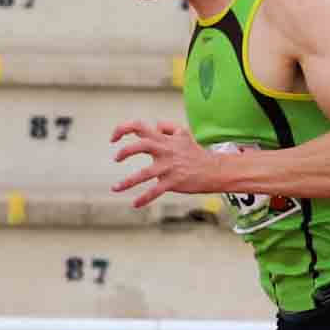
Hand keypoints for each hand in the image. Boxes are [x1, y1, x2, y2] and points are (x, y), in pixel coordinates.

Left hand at [106, 118, 230, 209]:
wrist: (216, 170)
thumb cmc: (197, 153)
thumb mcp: (184, 133)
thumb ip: (168, 127)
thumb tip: (154, 125)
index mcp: (165, 139)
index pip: (140, 127)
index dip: (123, 129)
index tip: (113, 138)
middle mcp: (166, 151)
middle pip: (142, 145)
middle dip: (125, 151)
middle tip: (116, 159)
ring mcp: (169, 167)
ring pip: (145, 173)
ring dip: (128, 181)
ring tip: (115, 188)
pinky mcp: (174, 181)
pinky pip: (156, 191)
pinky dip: (144, 198)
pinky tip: (135, 204)